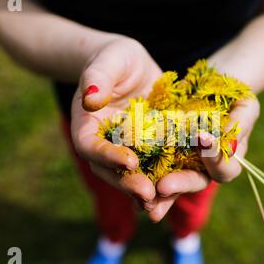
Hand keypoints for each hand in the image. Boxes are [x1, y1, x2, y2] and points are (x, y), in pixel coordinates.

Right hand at [71, 36, 161, 206]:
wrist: (131, 67)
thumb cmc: (115, 59)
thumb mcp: (109, 60)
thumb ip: (97, 77)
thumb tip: (90, 99)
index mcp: (87, 126)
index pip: (91, 146)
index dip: (108, 156)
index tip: (130, 161)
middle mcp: (104, 144)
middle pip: (110, 170)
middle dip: (129, 183)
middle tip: (148, 194)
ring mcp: (125, 151)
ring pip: (130, 177)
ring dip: (145, 192)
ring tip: (161, 204)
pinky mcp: (147, 152)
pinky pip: (152, 170)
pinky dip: (161, 184)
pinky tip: (175, 193)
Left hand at [148, 98, 259, 221]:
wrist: (208, 86)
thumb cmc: (233, 95)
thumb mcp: (244, 104)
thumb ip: (242, 123)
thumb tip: (230, 145)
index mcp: (227, 160)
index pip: (224, 169)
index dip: (215, 159)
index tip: (201, 139)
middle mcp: (204, 167)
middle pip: (194, 182)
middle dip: (179, 185)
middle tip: (163, 187)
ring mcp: (182, 162)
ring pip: (170, 183)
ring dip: (156, 194)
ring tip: (143, 199)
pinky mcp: (161, 152)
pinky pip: (150, 164)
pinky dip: (140, 171)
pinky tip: (127, 174)